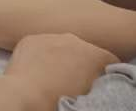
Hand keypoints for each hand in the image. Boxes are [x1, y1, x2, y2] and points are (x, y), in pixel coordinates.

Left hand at [0, 33, 118, 105]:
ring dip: (61, 57)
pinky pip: (41, 46)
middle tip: (75, 82)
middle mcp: (76, 40)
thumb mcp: (89, 94)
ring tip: (53, 76)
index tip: (99, 84)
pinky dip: (41, 55)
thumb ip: (97, 82)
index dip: (106, 74)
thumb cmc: (60, 100)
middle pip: (85, 51)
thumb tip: (94, 80)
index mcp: (96, 55)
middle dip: (82, 63)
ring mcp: (51, 36)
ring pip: (61, 46)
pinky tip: (36, 70)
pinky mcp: (31, 38)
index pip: (110, 62)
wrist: (24, 94)